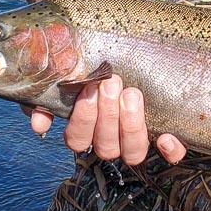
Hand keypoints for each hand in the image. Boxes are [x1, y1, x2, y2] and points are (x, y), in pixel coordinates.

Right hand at [25, 75, 186, 165]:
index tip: (88, 90)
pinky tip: (166, 135)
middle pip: (106, 146)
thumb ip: (46, 101)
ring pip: (133, 152)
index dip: (83, 120)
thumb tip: (40, 123)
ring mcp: (135, 141)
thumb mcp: (62, 80)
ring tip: (132, 94)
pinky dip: (170, 149)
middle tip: (111, 83)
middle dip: (107, 115)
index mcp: (84, 132)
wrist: (116, 56)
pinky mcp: (163, 137)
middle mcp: (109, 141)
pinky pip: (170, 155)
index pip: (78, 140)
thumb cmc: (87, 68)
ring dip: (131, 125)